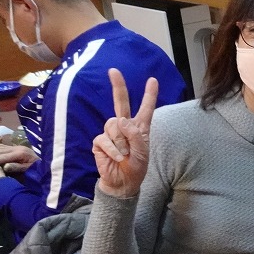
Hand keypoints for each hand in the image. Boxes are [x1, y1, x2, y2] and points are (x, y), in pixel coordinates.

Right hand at [0, 144, 37, 171]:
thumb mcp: (29, 169)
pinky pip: (2, 146)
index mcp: (20, 153)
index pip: (3, 156)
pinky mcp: (15, 147)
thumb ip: (17, 167)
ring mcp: (16, 146)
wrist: (47, 162)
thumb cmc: (38, 168)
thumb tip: (5, 166)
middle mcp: (17, 148)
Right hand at [92, 69, 157, 198]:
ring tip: (124, 154)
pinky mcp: (100, 141)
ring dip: (120, 141)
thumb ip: (136, 136)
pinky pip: (104, 138)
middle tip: (114, 70)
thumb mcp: (143, 153)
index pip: (145, 109)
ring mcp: (111, 133)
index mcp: (140, 128)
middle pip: (120, 103)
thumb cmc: (136, 167)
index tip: (153, 79)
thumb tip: (122, 121)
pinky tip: (116, 157)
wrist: (122, 182)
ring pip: (113, 125)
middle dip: (118, 86)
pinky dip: (112, 149)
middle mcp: (125, 127)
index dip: (149, 95)